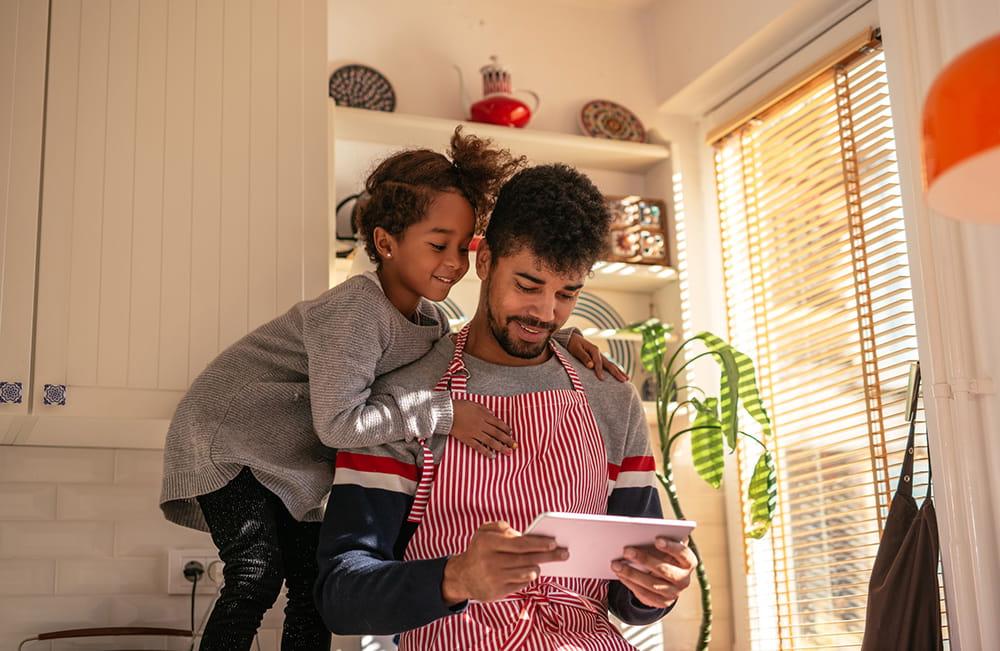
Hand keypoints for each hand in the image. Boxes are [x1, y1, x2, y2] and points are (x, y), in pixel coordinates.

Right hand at [441, 521, 568, 604]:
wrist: (461, 576)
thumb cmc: (479, 550)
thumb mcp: (483, 532)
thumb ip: (500, 526)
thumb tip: (522, 533)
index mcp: (487, 543)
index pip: (519, 544)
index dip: (538, 543)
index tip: (553, 542)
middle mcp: (490, 562)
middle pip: (527, 559)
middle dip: (548, 556)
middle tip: (564, 553)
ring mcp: (494, 579)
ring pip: (526, 572)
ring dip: (537, 567)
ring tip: (541, 562)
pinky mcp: (497, 593)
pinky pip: (521, 584)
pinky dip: (528, 577)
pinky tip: (529, 572)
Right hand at [450, 399, 514, 457]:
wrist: (446, 413)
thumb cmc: (459, 406)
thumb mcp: (474, 404)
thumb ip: (485, 409)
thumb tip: (493, 414)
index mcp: (484, 415)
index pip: (498, 423)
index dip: (506, 429)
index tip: (511, 433)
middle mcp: (481, 425)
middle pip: (497, 434)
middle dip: (507, 440)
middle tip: (515, 446)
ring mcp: (474, 433)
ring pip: (490, 442)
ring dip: (500, 447)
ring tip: (508, 453)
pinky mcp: (467, 439)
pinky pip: (479, 447)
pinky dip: (486, 452)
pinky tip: (492, 456)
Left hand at [567, 332, 628, 381]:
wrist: (571, 338)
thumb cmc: (572, 344)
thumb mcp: (576, 349)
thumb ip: (583, 357)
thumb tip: (591, 366)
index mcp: (594, 350)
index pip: (598, 362)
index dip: (600, 371)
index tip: (602, 379)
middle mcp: (599, 353)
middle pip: (609, 364)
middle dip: (617, 372)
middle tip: (624, 380)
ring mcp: (600, 356)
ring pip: (611, 365)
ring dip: (619, 372)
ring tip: (627, 378)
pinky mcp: (598, 358)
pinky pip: (608, 365)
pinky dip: (614, 370)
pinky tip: (619, 374)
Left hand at [611, 537, 695, 608]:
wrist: (664, 578)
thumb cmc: (663, 555)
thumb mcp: (666, 546)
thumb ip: (664, 536)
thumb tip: (654, 526)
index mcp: (689, 562)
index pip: (683, 554)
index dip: (671, 547)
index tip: (656, 539)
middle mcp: (684, 579)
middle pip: (665, 570)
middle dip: (644, 559)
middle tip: (626, 550)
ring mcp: (674, 593)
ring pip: (652, 584)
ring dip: (632, 574)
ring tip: (616, 564)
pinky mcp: (662, 603)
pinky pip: (644, 594)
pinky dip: (630, 583)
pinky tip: (619, 574)